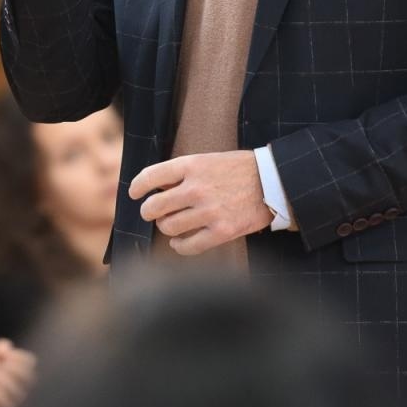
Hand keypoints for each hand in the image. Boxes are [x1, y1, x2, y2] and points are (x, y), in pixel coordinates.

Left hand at [130, 150, 272, 255]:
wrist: (273, 182)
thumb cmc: (238, 169)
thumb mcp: (207, 160)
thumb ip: (181, 173)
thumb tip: (155, 188)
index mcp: (191, 166)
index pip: (150, 177)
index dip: (136, 187)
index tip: (134, 194)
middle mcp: (196, 188)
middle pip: (154, 207)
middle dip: (149, 212)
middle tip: (153, 213)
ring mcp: (209, 211)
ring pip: (168, 227)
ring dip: (166, 227)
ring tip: (172, 224)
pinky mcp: (222, 231)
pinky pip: (189, 246)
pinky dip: (179, 246)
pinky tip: (179, 242)